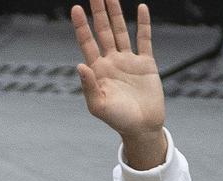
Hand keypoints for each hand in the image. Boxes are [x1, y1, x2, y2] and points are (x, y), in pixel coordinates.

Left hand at [72, 1, 166, 167]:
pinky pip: (144, 39)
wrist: (142, 127)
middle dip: (98, 13)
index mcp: (97, 70)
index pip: (87, 42)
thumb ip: (89, 86)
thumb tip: (80, 65)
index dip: (82, 26)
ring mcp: (128, 61)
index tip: (76, 8)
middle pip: (103, 31)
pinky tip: (141, 8)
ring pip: (121, 31)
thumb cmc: (117, 120)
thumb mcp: (98, 106)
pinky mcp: (146, 63)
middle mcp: (111, 62)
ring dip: (116, 14)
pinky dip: (143, 24)